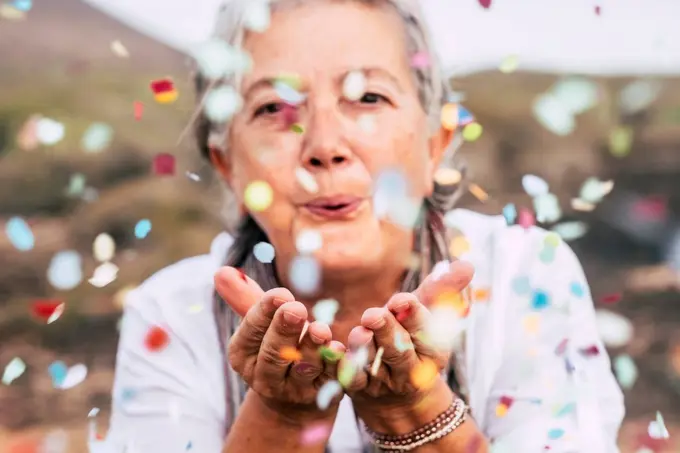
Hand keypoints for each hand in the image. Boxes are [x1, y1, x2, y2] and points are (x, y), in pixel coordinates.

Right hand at [215, 267, 345, 421]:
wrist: (295, 394)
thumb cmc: (274, 345)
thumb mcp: (259, 324)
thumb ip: (243, 298)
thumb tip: (221, 271)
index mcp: (243, 355)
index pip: (250, 331)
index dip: (264, 312)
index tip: (279, 294)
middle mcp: (265, 377)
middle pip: (273, 354)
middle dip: (284, 330)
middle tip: (296, 308)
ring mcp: (294, 390)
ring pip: (304, 368)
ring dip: (313, 348)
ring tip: (321, 329)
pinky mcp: (324, 396)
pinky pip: (332, 380)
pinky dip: (337, 365)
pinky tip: (342, 350)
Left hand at [340, 261, 473, 423]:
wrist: (399, 394)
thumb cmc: (414, 340)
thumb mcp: (429, 316)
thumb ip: (442, 290)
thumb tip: (467, 264)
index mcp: (432, 350)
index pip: (425, 332)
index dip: (413, 316)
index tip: (401, 300)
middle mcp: (410, 369)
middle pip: (399, 350)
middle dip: (387, 331)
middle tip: (373, 314)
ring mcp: (384, 382)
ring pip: (373, 365)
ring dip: (363, 348)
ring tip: (359, 332)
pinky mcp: (359, 389)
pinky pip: (349, 379)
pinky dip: (340, 365)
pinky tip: (333, 348)